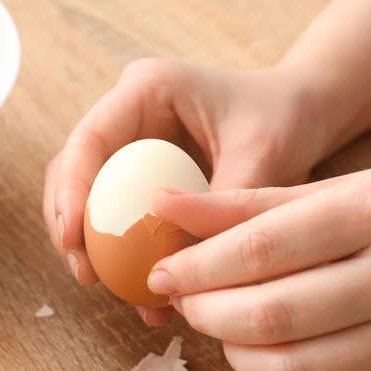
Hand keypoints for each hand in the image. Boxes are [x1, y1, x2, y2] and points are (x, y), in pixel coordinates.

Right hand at [43, 58, 326, 322]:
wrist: (300, 114)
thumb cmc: (285, 119)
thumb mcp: (263, 155)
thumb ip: (220, 203)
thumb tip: (179, 263)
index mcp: (148, 88)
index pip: (92, 138)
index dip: (72, 188)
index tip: (73, 239)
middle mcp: (127, 111)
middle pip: (72, 165)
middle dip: (69, 221)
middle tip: (84, 272)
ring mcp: (128, 139)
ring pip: (84, 189)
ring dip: (84, 237)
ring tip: (97, 282)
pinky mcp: (137, 167)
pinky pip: (111, 206)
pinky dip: (113, 244)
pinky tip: (130, 281)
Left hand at [148, 163, 370, 370]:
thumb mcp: (341, 190)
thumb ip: (248, 203)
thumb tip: (162, 205)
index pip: (259, 249)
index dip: (196, 267)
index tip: (161, 272)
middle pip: (269, 313)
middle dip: (205, 311)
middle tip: (183, 298)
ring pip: (292, 367)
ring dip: (233, 350)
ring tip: (219, 322)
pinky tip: (266, 349)